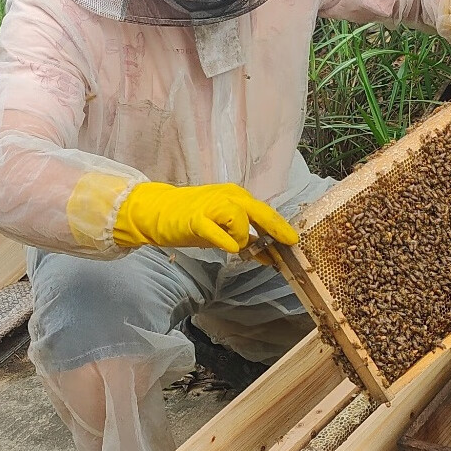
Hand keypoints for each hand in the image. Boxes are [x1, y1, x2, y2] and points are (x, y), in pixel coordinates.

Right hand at [112, 181, 298, 254]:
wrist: (158, 211)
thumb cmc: (191, 219)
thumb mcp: (223, 227)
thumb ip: (245, 237)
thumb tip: (268, 255)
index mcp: (236, 196)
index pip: (264, 212)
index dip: (279, 227)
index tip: (292, 241)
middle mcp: (228, 197)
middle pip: (260, 212)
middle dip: (277, 228)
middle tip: (289, 243)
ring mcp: (212, 206)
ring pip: (241, 222)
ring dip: (242, 238)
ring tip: (231, 246)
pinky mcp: (196, 220)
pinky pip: (217, 231)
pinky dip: (226, 241)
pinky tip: (230, 249)